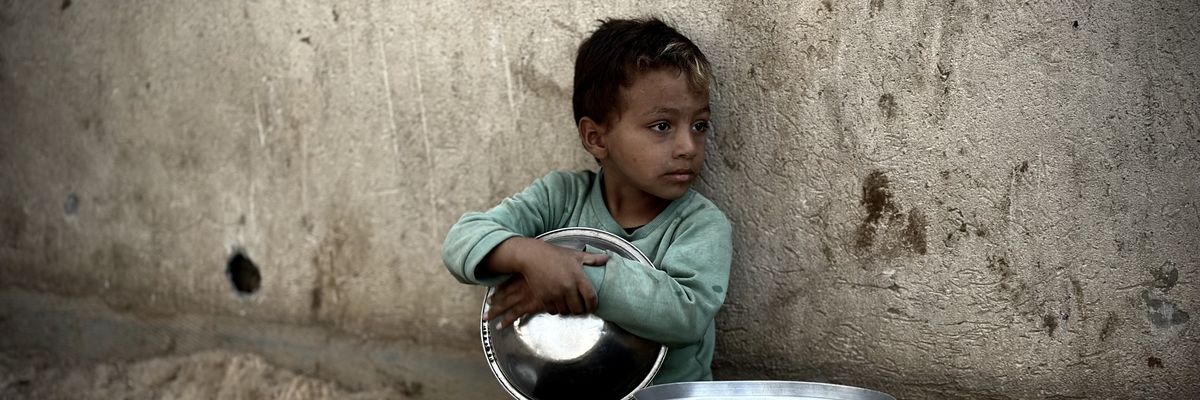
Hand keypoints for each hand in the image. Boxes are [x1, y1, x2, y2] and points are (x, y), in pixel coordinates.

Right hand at [478, 237, 607, 321]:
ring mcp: (555, 294)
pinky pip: (553, 311)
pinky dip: (556, 309)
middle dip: (580, 310)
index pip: (590, 297)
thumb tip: (607, 258)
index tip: (593, 307)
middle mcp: (567, 287)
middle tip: (580, 307)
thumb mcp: (574, 254)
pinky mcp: (544, 298)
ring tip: (569, 305)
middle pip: (578, 308)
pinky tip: (557, 303)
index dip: (593, 305)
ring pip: (566, 311)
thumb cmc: (554, 254)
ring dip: (568, 310)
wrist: (531, 256)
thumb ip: (592, 259)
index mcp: (577, 276)